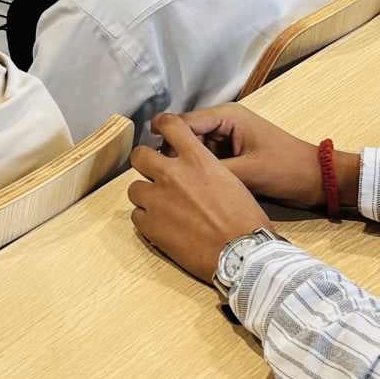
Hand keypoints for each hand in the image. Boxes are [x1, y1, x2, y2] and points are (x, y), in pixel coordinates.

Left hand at [127, 114, 274, 282]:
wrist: (241, 253)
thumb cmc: (246, 220)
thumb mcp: (231, 181)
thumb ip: (207, 171)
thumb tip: (198, 174)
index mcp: (197, 160)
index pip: (170, 125)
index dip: (162, 126)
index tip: (160, 133)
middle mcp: (172, 175)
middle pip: (140, 156)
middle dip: (144, 164)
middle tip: (153, 175)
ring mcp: (158, 199)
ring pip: (134, 188)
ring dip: (145, 196)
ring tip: (161, 208)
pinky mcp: (150, 225)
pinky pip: (136, 217)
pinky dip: (147, 221)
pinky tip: (162, 228)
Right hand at [171, 103, 325, 211]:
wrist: (317, 180)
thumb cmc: (286, 169)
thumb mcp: (248, 172)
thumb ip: (212, 172)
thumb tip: (179, 179)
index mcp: (227, 117)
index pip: (183, 122)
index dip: (163, 140)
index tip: (148, 162)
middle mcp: (223, 123)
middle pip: (184, 135)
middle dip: (171, 154)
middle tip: (159, 179)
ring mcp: (227, 140)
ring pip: (192, 150)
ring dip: (184, 165)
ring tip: (169, 187)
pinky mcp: (231, 156)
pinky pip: (205, 161)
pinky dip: (197, 172)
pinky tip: (187, 189)